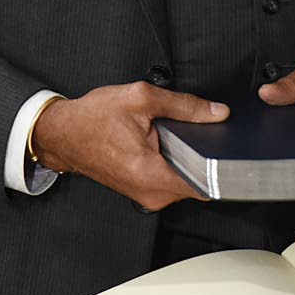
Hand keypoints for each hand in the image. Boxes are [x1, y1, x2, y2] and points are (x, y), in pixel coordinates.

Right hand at [32, 82, 228, 210]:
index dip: (222, 164)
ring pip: (185, 180)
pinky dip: (175, 161)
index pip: (206, 183)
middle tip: (199, 128)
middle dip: (204, 154)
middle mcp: (151, 193)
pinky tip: (164, 141)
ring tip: (172, 132)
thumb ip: (184, 105)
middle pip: (198, 180)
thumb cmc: (93, 118)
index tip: (230, 147)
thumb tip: (216, 112)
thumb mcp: (141, 98)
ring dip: (187, 157)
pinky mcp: (143, 192)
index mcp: (152, 174)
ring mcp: (147, 196)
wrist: (64, 133)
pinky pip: (171, 179)